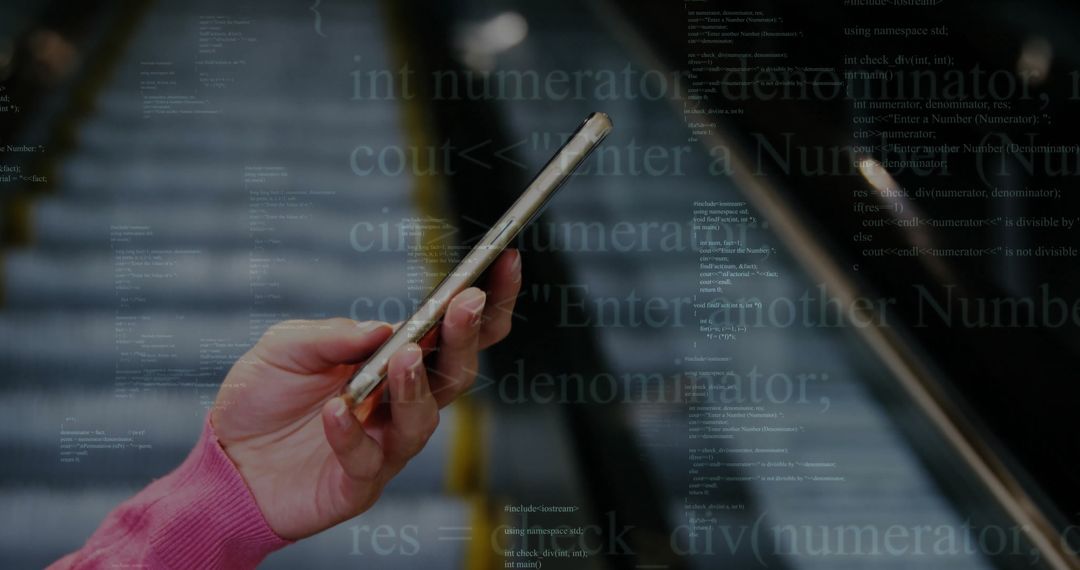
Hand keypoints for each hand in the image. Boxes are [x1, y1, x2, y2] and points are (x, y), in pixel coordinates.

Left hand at [211, 249, 521, 538]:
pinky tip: (334, 411)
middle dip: (467, 336)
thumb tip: (387, 328)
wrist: (225, 464)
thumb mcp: (285, 346)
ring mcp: (385, 445)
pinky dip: (351, 433)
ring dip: (417, 385)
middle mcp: (400, 402)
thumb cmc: (262, 398)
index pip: (454, 331)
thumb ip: (333, 334)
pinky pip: (367, 458)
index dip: (488, 301)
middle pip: (456, 372)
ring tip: (406, 357)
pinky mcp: (359, 483)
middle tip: (468, 302)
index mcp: (395, 361)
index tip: (504, 260)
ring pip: (424, 419)